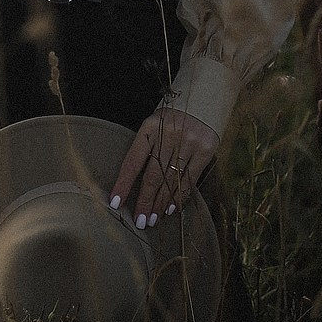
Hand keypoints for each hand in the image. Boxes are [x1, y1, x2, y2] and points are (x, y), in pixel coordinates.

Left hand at [108, 106, 216, 229]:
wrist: (202, 99)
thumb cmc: (171, 117)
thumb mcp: (155, 124)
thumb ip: (146, 148)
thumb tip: (135, 184)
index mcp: (151, 126)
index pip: (133, 160)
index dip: (124, 183)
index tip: (115, 202)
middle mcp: (170, 134)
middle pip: (153, 175)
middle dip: (145, 201)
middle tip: (139, 221)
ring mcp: (189, 142)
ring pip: (171, 180)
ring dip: (161, 203)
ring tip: (152, 218)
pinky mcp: (205, 150)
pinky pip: (190, 179)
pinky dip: (180, 196)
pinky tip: (171, 208)